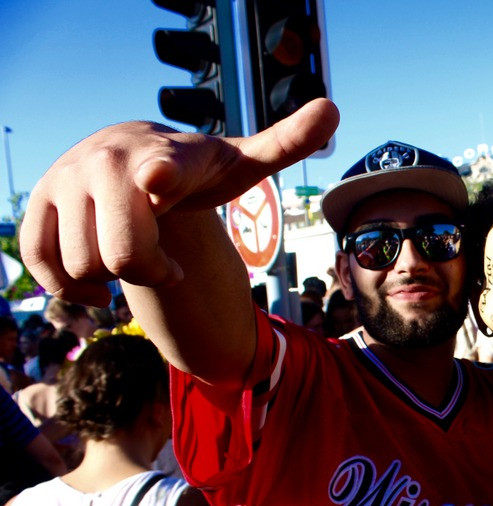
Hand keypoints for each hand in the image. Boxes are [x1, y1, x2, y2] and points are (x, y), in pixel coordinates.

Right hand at [21, 99, 338, 305]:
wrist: (127, 154)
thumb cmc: (193, 169)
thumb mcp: (238, 162)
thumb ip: (284, 144)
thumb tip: (332, 110)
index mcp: (166, 157)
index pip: (162, 168)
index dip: (161, 177)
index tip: (160, 183)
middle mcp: (108, 163)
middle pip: (124, 255)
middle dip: (152, 271)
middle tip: (167, 262)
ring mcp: (66, 181)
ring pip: (85, 266)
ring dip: (116, 278)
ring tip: (137, 254)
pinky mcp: (38, 205)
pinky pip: (44, 267)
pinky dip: (72, 285)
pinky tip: (97, 278)